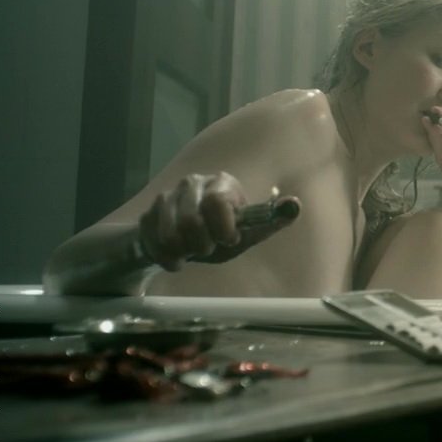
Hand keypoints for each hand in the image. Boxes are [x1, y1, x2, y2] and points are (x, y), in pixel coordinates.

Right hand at [137, 173, 299, 271]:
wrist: (182, 244)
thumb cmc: (220, 236)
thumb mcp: (248, 232)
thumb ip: (270, 221)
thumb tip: (295, 205)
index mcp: (221, 184)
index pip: (217, 204)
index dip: (222, 228)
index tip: (228, 240)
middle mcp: (193, 183)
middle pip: (191, 221)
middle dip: (201, 245)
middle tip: (207, 248)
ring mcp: (166, 197)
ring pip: (170, 234)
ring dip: (184, 252)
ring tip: (191, 251)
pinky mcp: (146, 215)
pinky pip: (153, 244)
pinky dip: (167, 259)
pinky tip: (175, 256)